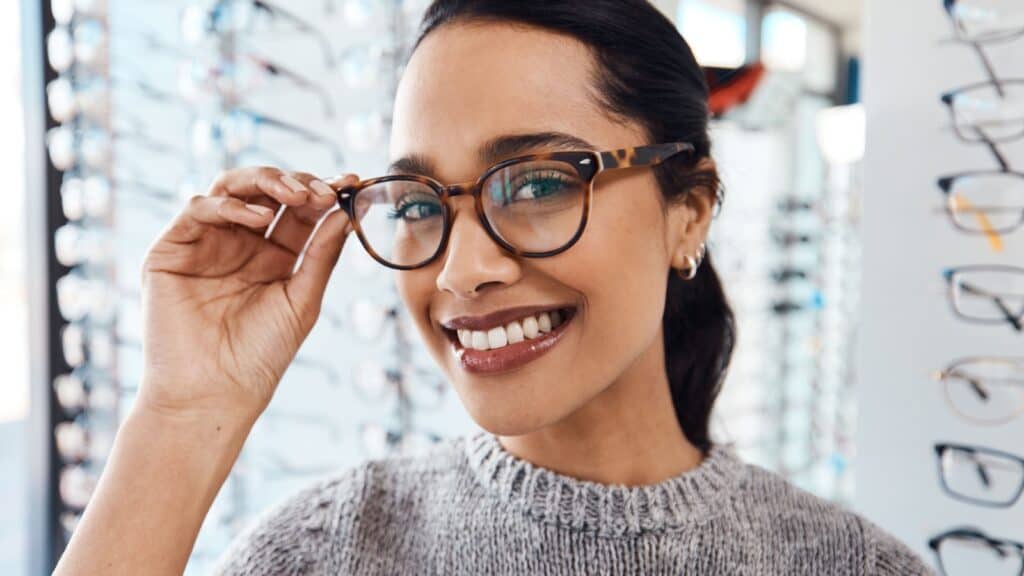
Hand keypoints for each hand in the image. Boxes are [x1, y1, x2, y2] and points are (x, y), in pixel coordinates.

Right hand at [138, 167, 358, 421]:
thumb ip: (322, 254)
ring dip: (267, 182)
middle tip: (324, 190)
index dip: (323, 192)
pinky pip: (198, 208)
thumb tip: (346, 211)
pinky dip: (230, 206)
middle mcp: (239, 243)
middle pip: (267, 191)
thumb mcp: (302, 299)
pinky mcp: (172, 249)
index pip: (299, 211)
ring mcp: (205, 243)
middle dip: (297, 183)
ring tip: (297, 195)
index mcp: (273, 256)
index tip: (352, 181)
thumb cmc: (261, 355)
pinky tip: (259, 219)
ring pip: (232, 188)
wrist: (215, 392)